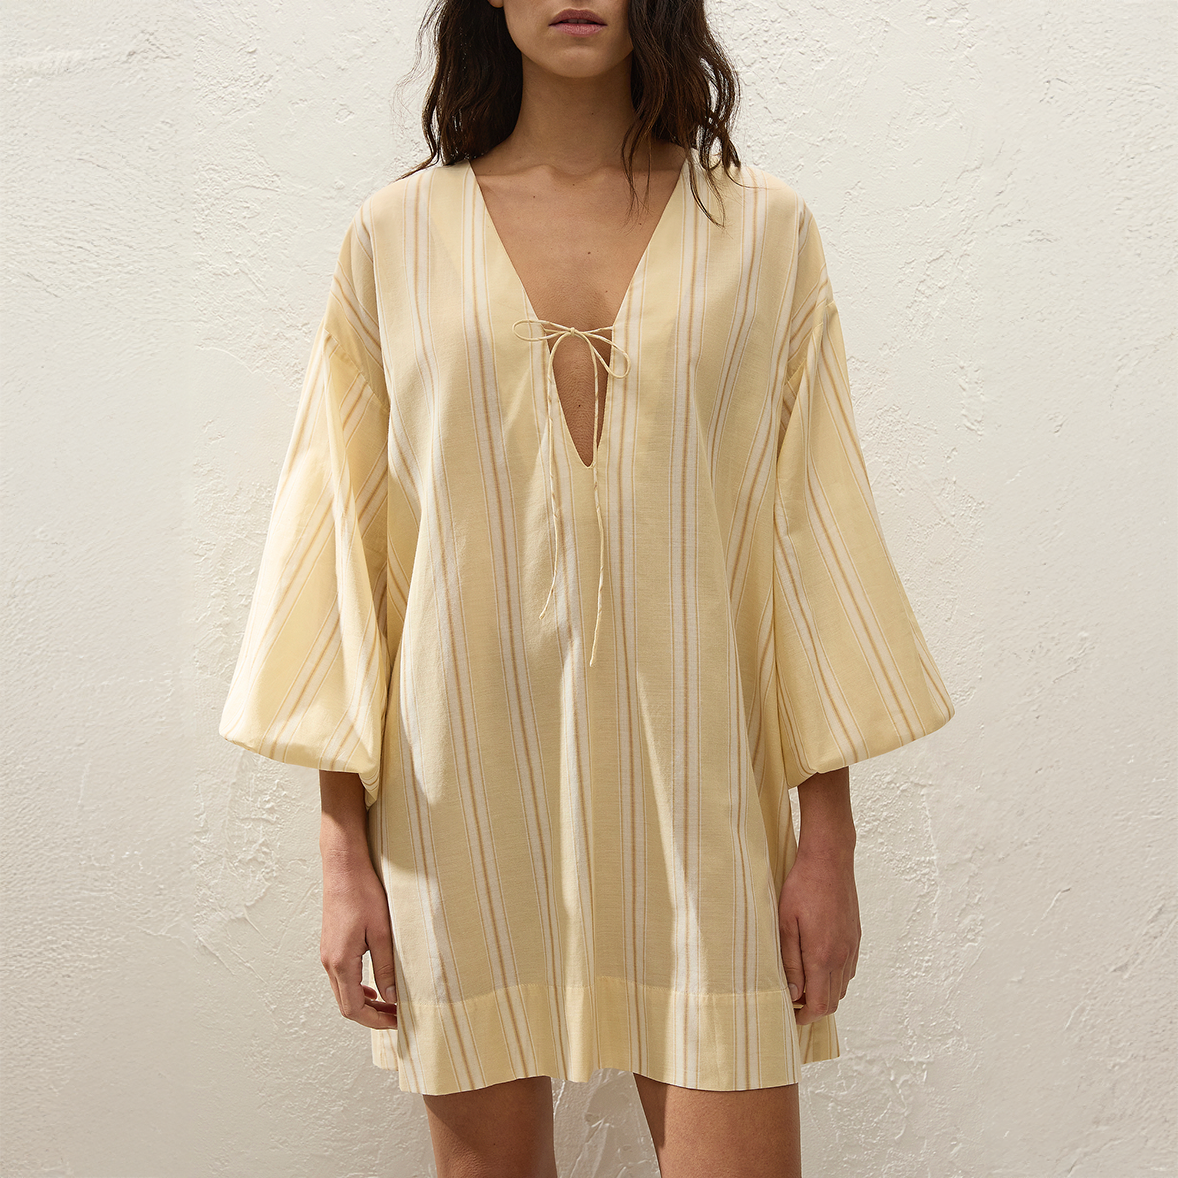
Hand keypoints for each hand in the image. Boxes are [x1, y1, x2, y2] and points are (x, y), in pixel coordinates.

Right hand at [319, 857, 398, 1029]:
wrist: (343, 868)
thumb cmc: (362, 894)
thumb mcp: (382, 931)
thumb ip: (385, 966)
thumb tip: (391, 997)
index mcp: (341, 962)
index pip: (353, 1009)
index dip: (375, 1022)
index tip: (397, 1023)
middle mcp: (329, 962)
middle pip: (346, 1005)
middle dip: (372, 1016)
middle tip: (397, 1017)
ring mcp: (328, 954)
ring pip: (343, 992)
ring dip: (365, 1003)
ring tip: (390, 1004)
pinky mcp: (331, 945)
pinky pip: (342, 977)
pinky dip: (358, 988)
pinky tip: (374, 985)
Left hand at [778, 844, 860, 1025]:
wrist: (829, 861)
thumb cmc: (802, 888)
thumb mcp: (786, 923)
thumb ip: (790, 962)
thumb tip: (794, 993)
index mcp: (822, 956)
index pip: (820, 1004)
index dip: (805, 1016)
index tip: (792, 1014)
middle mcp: (842, 957)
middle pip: (833, 1001)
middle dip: (814, 1009)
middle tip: (794, 1002)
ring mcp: (852, 947)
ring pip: (842, 987)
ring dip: (825, 993)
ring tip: (804, 984)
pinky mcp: (856, 938)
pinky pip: (849, 970)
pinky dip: (835, 978)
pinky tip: (819, 966)